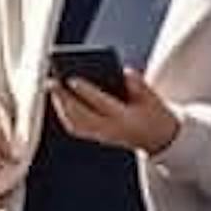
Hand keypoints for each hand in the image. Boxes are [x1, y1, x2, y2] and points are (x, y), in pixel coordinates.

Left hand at [52, 67, 179, 157]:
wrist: (158, 139)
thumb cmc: (153, 113)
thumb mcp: (152, 97)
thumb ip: (138, 84)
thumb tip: (123, 72)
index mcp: (126, 120)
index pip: (102, 104)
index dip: (86, 91)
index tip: (71, 78)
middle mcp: (111, 131)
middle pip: (81, 116)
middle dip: (64, 99)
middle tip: (52, 81)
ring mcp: (102, 137)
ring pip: (75, 124)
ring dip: (60, 106)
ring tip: (52, 86)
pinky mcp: (97, 138)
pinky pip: (75, 127)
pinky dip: (64, 112)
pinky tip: (59, 98)